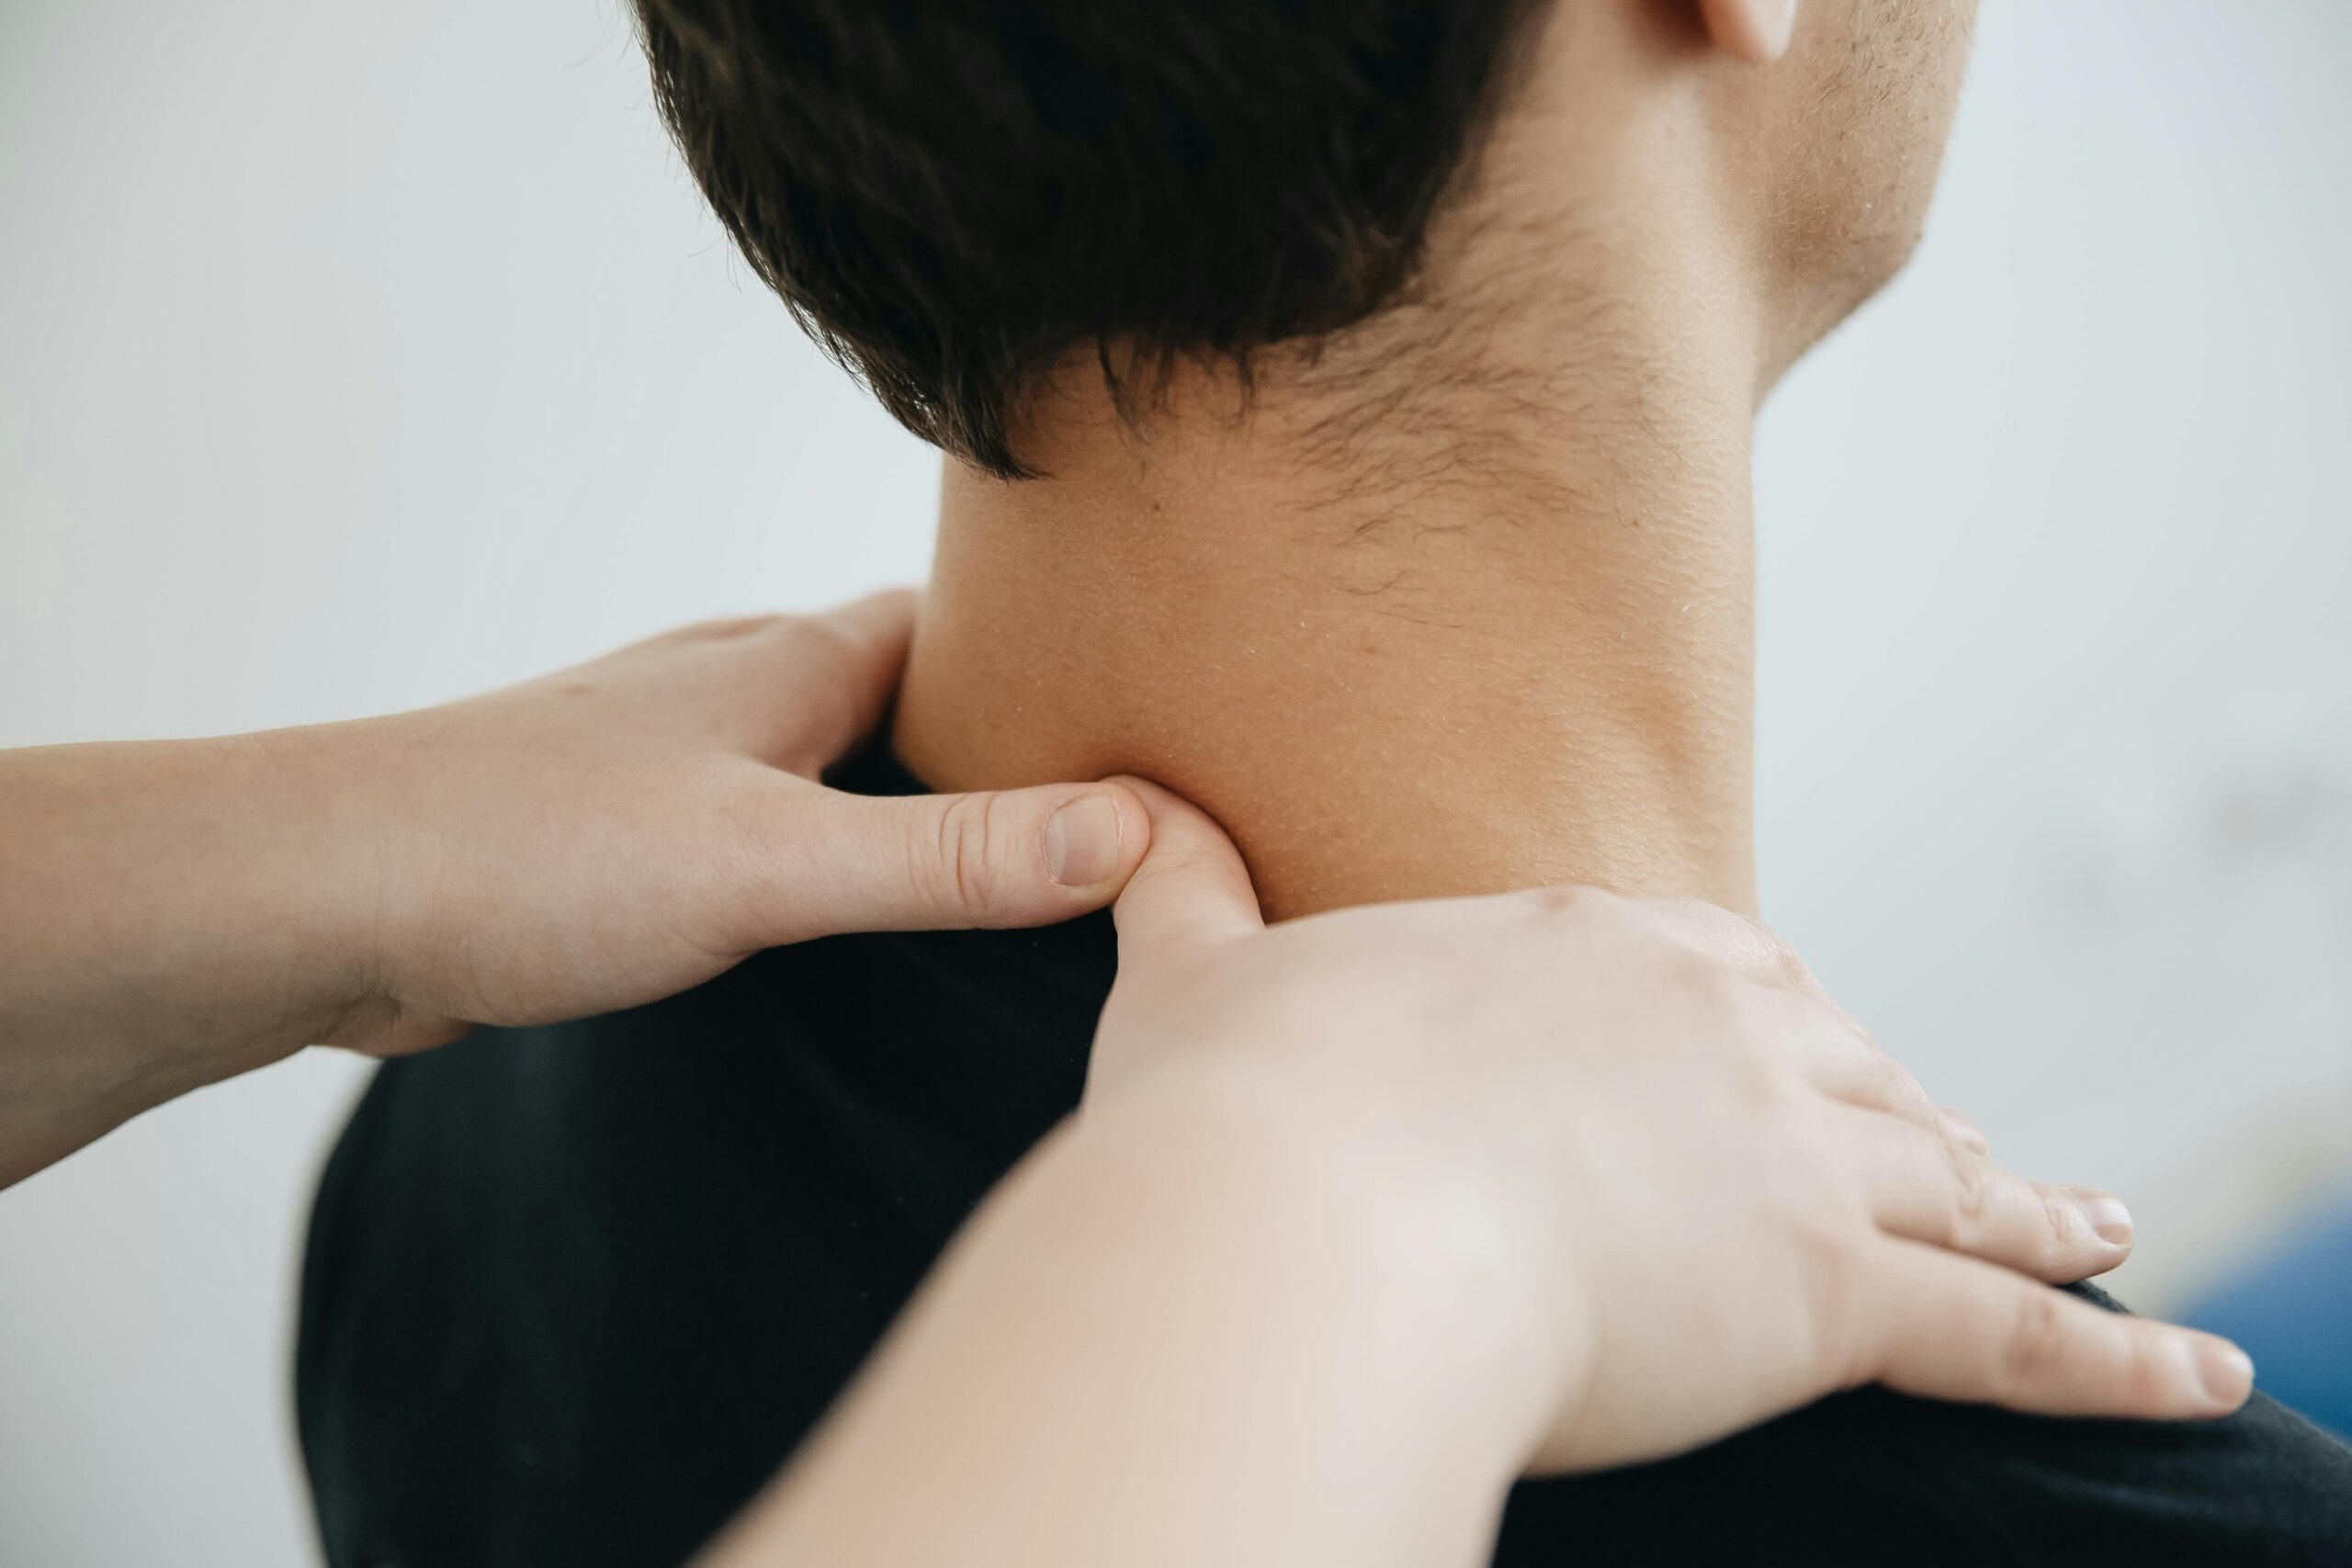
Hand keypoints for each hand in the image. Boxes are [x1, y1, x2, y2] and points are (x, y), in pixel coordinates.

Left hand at [314, 591, 1148, 1052]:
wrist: (315, 898)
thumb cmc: (530, 854)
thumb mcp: (776, 864)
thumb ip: (955, 855)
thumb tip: (1139, 830)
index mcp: (790, 663)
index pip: (964, 629)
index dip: (1055, 663)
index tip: (1149, 715)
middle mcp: (735, 689)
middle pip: (900, 690)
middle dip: (988, 740)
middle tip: (1094, 815)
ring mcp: (669, 757)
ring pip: (822, 761)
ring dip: (893, 803)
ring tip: (987, 877)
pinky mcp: (617, 833)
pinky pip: (752, 827)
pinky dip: (811, 859)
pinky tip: (828, 925)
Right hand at [1094, 780, 2253, 1475]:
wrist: (1303, 1213)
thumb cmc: (1247, 1111)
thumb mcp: (1197, 977)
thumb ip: (1180, 895)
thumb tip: (1118, 817)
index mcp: (1590, 950)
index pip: (1723, 980)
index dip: (1773, 1030)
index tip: (1804, 1059)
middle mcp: (1718, 1026)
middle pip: (1856, 1071)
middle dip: (1909, 1113)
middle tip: (1966, 1150)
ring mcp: (1789, 1153)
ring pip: (1953, 1181)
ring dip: (2037, 1207)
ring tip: (2104, 1228)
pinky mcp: (1825, 1291)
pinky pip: (2009, 1336)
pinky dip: (2114, 1361)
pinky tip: (2201, 1375)